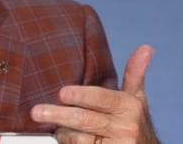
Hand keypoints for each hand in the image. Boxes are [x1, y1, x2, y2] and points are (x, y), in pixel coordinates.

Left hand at [30, 45, 159, 143]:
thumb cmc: (134, 121)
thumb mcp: (137, 98)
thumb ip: (134, 73)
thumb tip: (146, 47)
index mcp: (129, 106)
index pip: (101, 98)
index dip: (81, 96)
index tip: (62, 93)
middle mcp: (125, 127)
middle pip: (85, 120)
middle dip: (59, 115)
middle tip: (36, 111)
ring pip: (79, 138)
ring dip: (62, 131)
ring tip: (56, 124)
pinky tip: (65, 138)